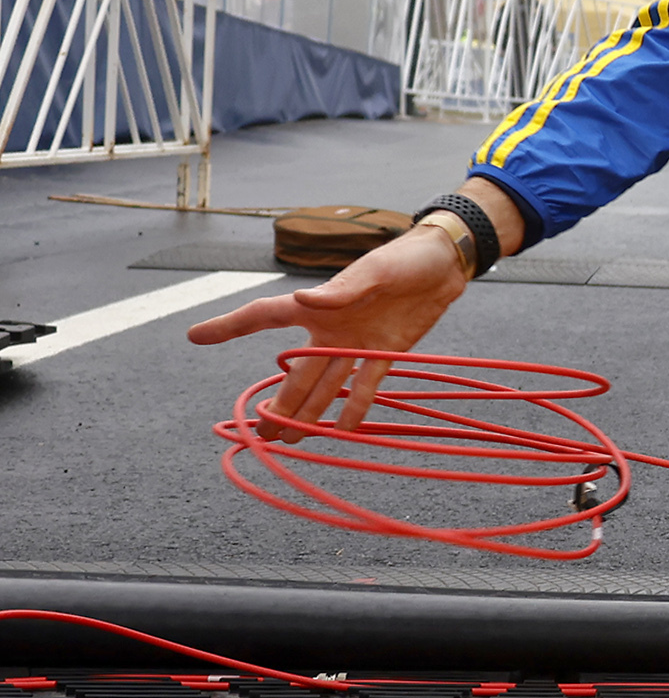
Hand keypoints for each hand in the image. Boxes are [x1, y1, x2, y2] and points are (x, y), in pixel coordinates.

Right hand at [186, 224, 473, 436]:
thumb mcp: (375, 271)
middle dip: (279, 402)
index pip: (264, 315)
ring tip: (291, 439)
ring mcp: (356, 343)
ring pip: (326, 385)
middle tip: (260, 430)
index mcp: (317, 304)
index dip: (229, 326)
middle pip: (297, 372)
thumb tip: (305, 300)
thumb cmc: (403, 258)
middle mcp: (330, 328)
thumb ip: (342, 290)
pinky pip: (366, 385)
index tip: (195, 337)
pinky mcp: (386, 352)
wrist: (444, 265)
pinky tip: (343, 430)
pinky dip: (356, 407)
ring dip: (309, 412)